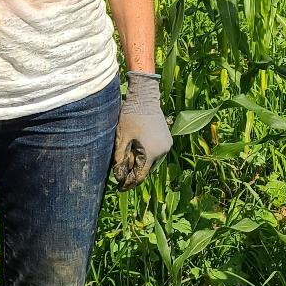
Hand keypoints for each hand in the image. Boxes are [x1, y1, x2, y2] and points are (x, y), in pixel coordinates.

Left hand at [113, 70, 172, 188]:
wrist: (145, 97)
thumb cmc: (131, 116)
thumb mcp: (122, 138)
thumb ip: (120, 158)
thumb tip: (118, 174)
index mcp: (151, 153)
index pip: (140, 175)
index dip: (129, 183)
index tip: (120, 188)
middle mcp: (163, 151)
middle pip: (147, 169)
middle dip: (134, 172)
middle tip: (121, 176)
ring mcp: (167, 144)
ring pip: (152, 161)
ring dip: (141, 163)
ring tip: (128, 163)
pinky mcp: (167, 138)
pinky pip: (156, 152)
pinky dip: (147, 155)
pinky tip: (137, 151)